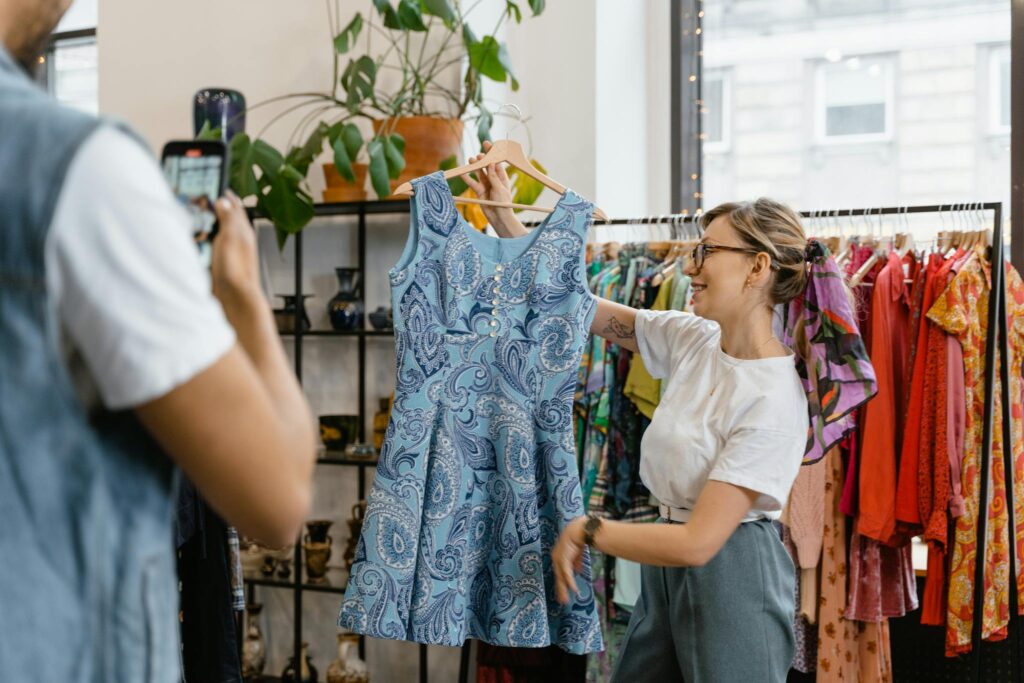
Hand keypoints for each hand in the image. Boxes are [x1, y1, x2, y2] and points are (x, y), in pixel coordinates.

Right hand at [211, 191, 262, 308]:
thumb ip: (229, 219)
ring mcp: (229, 252)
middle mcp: (238, 240)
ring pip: (220, 230)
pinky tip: (200, 237)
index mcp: (243, 231)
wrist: (235, 298)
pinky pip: (213, 244)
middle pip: (228, 218)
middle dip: (219, 206)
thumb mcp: (231, 237)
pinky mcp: (220, 262)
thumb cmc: (235, 270)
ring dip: (212, 220)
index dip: (227, 195)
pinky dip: (206, 236)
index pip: (235, 207)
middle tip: (208, 195)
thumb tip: (224, 201)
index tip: (217, 183)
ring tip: (203, 212)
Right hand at [463, 140, 519, 234]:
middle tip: (478, 156)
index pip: (496, 162)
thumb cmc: (504, 204)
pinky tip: (462, 173)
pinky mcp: (479, 192)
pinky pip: (472, 183)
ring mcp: (486, 185)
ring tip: (471, 160)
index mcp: (502, 177)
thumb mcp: (500, 188)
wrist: (499, 218)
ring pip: (479, 173)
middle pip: (486, 166)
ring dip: (474, 167)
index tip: (487, 144)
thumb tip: (491, 163)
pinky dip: (467, 178)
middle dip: (482, 159)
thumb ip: (493, 176)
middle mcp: (493, 179)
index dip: (492, 153)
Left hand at [552, 516, 586, 604]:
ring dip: (563, 589)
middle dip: (561, 590)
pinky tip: (573, 589)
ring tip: (565, 599)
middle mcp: (556, 559)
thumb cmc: (577, 539)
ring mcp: (559, 559)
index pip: (559, 574)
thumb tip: (578, 571)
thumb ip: (576, 563)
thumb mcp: (577, 554)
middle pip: (558, 578)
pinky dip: (570, 581)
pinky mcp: (563, 559)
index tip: (563, 593)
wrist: (578, 530)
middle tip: (562, 601)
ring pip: (561, 577)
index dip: (561, 584)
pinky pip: (566, 573)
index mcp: (558, 558)